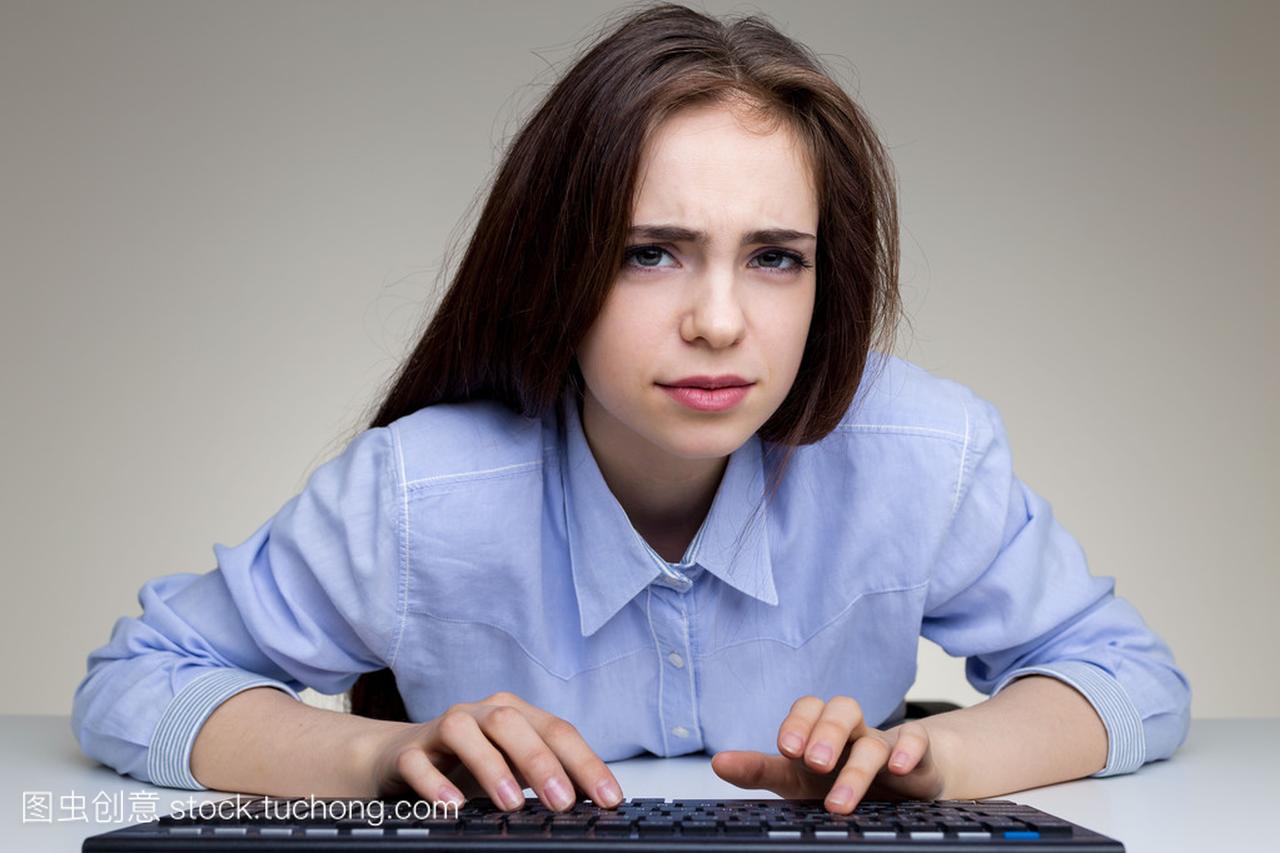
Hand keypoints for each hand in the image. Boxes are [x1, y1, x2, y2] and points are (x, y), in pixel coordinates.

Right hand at [365, 691, 622, 811]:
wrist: (398, 756)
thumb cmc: (467, 764)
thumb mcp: (512, 769)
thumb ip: (545, 779)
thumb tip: (590, 807)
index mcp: (514, 714)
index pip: (557, 731)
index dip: (586, 764)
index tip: (609, 799)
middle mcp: (479, 714)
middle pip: (512, 724)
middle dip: (541, 761)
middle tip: (563, 802)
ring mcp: (440, 729)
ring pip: (464, 732)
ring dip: (490, 766)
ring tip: (512, 804)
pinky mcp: (407, 752)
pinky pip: (417, 762)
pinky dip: (435, 783)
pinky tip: (452, 807)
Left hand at [711, 695, 947, 812]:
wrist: (902, 794)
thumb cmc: (840, 782)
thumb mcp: (797, 781)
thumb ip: (759, 771)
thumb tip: (718, 762)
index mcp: (822, 733)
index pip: (808, 709)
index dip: (797, 724)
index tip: (785, 749)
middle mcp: (853, 732)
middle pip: (842, 709)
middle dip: (825, 733)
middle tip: (812, 764)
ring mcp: (886, 743)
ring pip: (874, 738)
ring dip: (857, 766)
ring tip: (840, 801)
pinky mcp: (919, 759)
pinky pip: (917, 741)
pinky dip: (909, 750)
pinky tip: (898, 769)